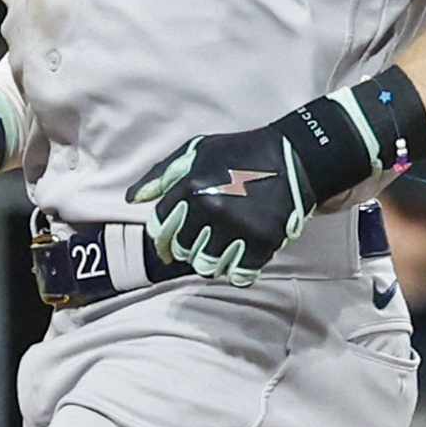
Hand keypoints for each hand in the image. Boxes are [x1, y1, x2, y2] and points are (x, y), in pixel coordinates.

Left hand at [133, 118, 320, 286]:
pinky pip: (238, 275)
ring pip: (207, 266)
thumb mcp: (195, 151)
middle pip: (183, 250)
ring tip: (223, 247)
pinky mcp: (263, 241)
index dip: (162, 240)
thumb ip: (161, 176)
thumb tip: (132, 200)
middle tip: (206, 239)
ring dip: (212, 261)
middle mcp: (210, 209)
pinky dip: (238, 271)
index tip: (169, 247)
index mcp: (189, 187)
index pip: (160, 229)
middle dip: (189, 248)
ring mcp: (237, 227)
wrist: (292, 155)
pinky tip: (242, 257)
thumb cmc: (239, 153)